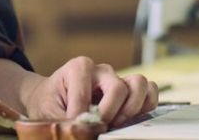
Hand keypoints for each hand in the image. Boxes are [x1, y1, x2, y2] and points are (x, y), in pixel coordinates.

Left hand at [22, 56, 157, 127]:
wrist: (51, 97)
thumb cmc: (50, 103)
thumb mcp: (48, 112)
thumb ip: (64, 122)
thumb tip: (83, 131)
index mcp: (79, 67)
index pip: (85, 93)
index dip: (81, 115)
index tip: (75, 126)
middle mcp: (101, 70)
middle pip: (118, 88)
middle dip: (110, 112)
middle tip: (100, 126)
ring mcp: (117, 78)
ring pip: (140, 84)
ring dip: (132, 109)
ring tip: (117, 123)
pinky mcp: (130, 90)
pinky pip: (150, 92)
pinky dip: (146, 106)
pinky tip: (130, 120)